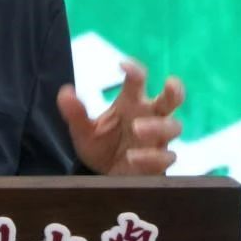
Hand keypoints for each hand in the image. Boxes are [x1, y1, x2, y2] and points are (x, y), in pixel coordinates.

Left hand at [56, 60, 183, 174]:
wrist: (102, 176)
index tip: (123, 65)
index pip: (138, 81)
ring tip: (137, 128)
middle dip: (175, 90)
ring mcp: (157, 138)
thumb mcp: (82, 130)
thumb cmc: (99, 145)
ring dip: (158, 126)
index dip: (135, 70)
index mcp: (131, 102)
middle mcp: (149, 116)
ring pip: (173, 126)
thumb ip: (75, 113)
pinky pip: (166, 156)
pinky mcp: (159, 160)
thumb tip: (65, 91)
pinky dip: (153, 156)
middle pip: (172, 99)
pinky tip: (134, 157)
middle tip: (169, 83)